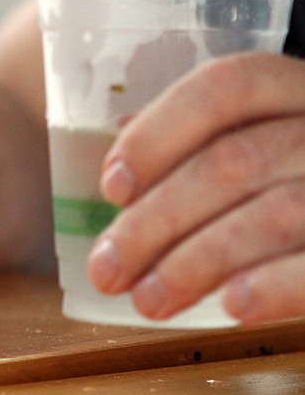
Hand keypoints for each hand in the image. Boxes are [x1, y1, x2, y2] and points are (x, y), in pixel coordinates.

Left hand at [88, 52, 304, 323]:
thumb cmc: (296, 176)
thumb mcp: (260, 140)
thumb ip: (200, 143)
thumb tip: (122, 161)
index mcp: (296, 90)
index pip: (223, 89)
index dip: (158, 135)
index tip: (112, 187)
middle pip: (233, 162)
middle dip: (156, 221)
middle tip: (107, 270)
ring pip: (274, 214)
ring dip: (196, 263)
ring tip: (149, 299)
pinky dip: (274, 285)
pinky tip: (232, 305)